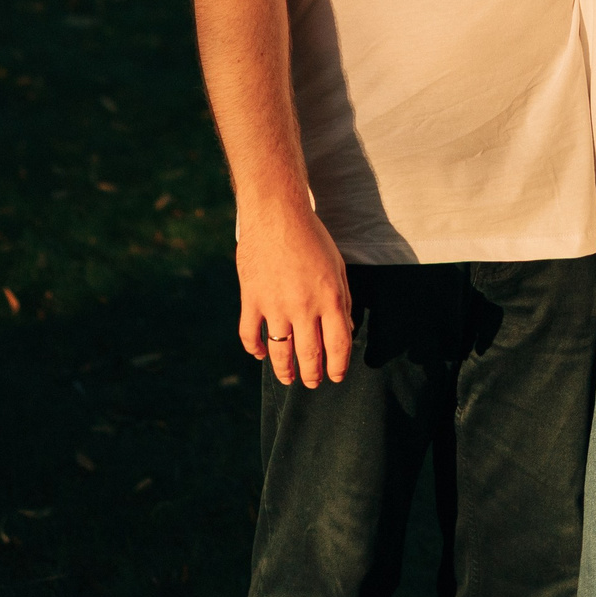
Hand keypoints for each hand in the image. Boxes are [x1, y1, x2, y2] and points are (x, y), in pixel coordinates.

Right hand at [236, 201, 352, 388]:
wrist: (276, 213)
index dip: (339, 367)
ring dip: (284, 371)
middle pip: (310, 356)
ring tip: (287, 378)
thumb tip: (345, 330)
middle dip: (312, 376)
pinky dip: (254, 348)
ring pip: (280, 352)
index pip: (339, 346)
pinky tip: (260, 354)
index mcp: (330, 299)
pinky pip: (250, 334)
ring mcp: (275, 305)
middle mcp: (304, 307)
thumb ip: (343, 300)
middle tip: (312, 383)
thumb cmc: (312, 237)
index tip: (336, 376)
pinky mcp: (252, 298)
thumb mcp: (337, 266)